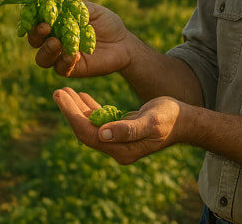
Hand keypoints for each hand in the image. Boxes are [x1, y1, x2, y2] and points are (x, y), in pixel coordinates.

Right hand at [27, 0, 135, 77]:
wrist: (123, 43)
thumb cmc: (107, 24)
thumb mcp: (93, 10)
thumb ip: (76, 5)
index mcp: (56, 24)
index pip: (37, 21)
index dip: (32, 18)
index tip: (35, 12)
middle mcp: (54, 40)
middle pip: (34, 41)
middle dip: (36, 34)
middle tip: (45, 27)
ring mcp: (61, 56)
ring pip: (42, 58)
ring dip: (46, 50)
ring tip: (56, 42)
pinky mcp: (72, 69)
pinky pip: (61, 68)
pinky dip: (64, 61)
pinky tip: (74, 54)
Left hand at [52, 87, 186, 164]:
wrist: (184, 121)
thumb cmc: (170, 118)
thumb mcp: (151, 122)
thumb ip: (128, 129)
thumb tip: (102, 134)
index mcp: (121, 150)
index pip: (88, 134)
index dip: (72, 116)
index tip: (60, 96)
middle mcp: (116, 148)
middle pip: (85, 130)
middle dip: (70, 111)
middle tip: (57, 91)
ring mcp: (117, 141)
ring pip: (90, 125)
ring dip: (76, 108)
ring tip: (64, 91)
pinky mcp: (120, 131)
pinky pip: (99, 121)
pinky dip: (89, 109)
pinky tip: (82, 96)